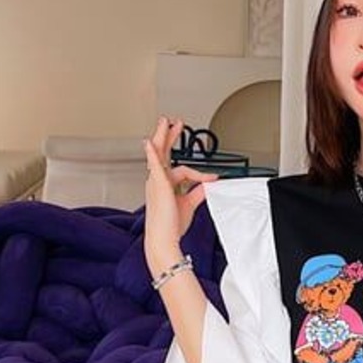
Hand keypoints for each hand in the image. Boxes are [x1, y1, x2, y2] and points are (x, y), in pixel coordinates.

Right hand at [142, 116, 217, 266]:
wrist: (164, 239)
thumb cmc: (171, 226)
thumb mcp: (190, 204)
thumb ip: (199, 191)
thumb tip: (209, 183)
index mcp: (164, 186)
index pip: (180, 170)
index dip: (199, 173)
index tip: (212, 177)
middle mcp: (157, 182)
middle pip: (162, 154)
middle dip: (167, 137)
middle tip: (172, 123)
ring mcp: (156, 182)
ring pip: (159, 154)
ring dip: (163, 137)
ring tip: (167, 123)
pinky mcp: (158, 184)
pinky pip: (155, 165)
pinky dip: (152, 153)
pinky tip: (150, 143)